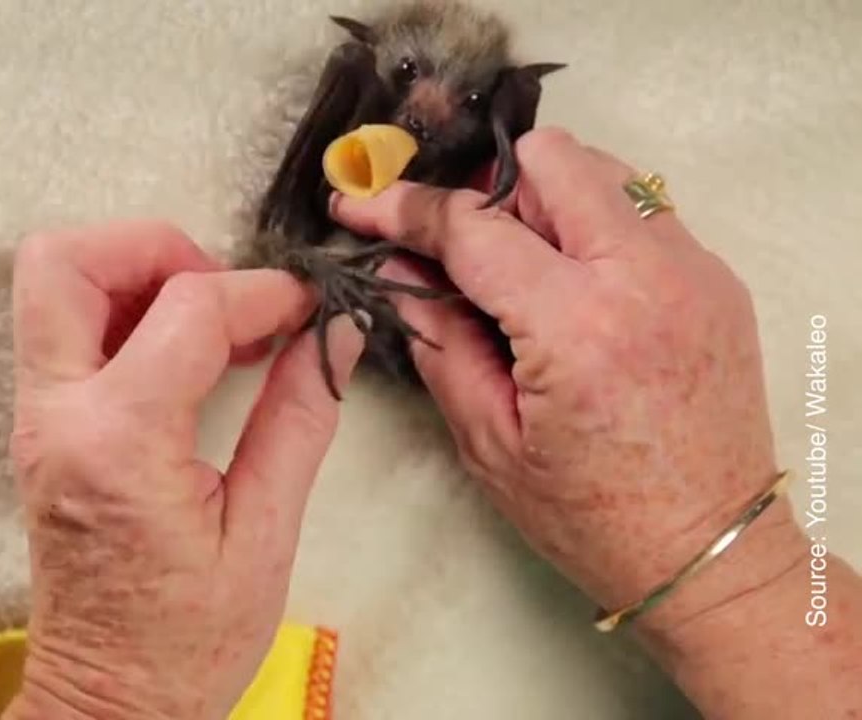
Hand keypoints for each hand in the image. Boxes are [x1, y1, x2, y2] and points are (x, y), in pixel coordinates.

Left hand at [3, 220, 365, 719]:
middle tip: (222, 289)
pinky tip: (186, 355)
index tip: (305, 310)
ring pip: (52, 283)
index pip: (188, 307)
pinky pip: (65, 331)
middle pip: (65, 260)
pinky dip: (123, 313)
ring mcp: (39, 421)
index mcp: (120, 442)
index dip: (261, 293)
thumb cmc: (182, 644)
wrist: (109, 703)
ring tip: (210, 323)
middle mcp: (58, 417)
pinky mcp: (43, 430)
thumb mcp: (263, 535)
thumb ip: (297, 420)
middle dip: (153, 246)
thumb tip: (331, 340)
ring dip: (133, 275)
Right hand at [327, 129, 807, 635]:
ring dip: (543, 197)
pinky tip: (572, 285)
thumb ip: (438, 338)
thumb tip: (399, 265)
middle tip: (462, 245)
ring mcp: (692, 269)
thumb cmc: (591, 516)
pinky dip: (591, 226)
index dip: (403, 207)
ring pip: (601, 169)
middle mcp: (644, 276)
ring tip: (518, 264)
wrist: (708, 549)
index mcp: (576, 327)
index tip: (360, 203)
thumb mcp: (488, 440)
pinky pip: (639, 211)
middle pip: (549, 159)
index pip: (472, 226)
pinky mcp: (715, 277)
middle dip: (486, 187)